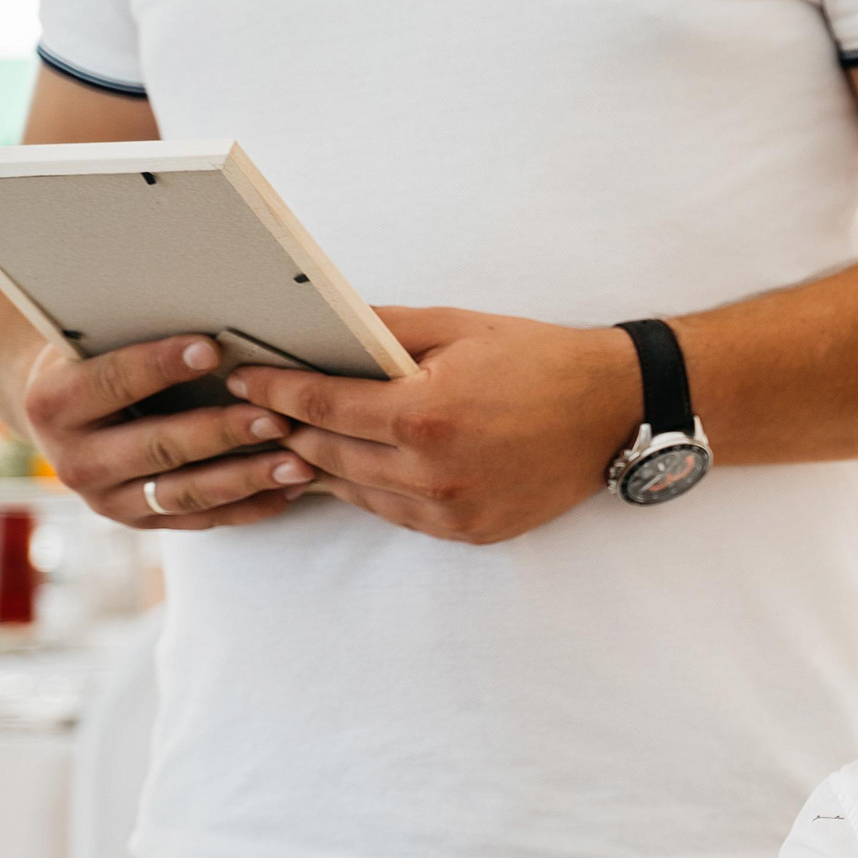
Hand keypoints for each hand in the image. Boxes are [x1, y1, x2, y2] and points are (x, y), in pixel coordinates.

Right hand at [23, 335, 313, 528]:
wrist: (67, 418)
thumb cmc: (96, 360)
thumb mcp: (96, 344)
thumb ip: (137, 336)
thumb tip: (214, 317)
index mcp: (53, 404)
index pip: (113, 381)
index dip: (161, 365)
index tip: (212, 349)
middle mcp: (75, 461)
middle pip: (158, 447)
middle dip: (221, 434)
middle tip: (275, 419)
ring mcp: (108, 500)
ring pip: (186, 494)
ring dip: (247, 479)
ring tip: (299, 464)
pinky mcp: (142, 522)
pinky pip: (204, 520)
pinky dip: (251, 506)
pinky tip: (292, 488)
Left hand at [227, 307, 642, 544]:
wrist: (615, 411)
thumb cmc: (539, 360)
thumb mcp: (456, 327)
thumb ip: (381, 330)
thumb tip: (319, 326)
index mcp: (426, 415)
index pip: (320, 407)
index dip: (272, 392)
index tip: (241, 379)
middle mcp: (434, 473)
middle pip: (327, 455)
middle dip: (283, 429)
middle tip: (250, 411)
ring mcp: (453, 511)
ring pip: (355, 492)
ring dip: (319, 465)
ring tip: (287, 441)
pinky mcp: (470, 532)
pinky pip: (396, 514)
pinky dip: (367, 489)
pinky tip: (349, 468)